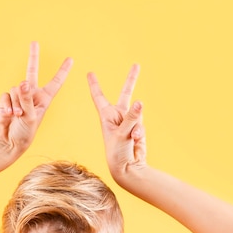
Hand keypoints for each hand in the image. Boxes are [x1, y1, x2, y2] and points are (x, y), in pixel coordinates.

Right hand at [0, 42, 72, 156]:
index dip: (63, 70)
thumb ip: (27, 99)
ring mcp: (18, 96)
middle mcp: (31, 94)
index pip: (56, 82)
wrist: (8, 141)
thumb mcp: (31, 117)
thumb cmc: (25, 132)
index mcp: (44, 98)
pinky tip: (9, 115)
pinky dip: (7, 105)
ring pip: (16, 89)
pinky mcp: (6, 99)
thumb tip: (23, 83)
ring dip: (17, 103)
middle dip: (33, 56)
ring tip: (17, 116)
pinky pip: (6, 95)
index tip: (71, 59)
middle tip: (35, 42)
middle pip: (32, 71)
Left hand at [88, 64, 146, 180]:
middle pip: (125, 93)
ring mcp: (129, 122)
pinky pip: (142, 124)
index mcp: (106, 115)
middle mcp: (117, 116)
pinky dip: (140, 133)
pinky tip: (136, 140)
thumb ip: (132, 117)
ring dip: (136, 125)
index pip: (99, 96)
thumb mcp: (122, 134)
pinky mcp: (138, 128)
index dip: (94, 84)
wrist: (127, 168)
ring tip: (131, 137)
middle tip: (136, 65)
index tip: (89, 72)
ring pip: (137, 114)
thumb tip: (141, 102)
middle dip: (132, 79)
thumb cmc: (117, 152)